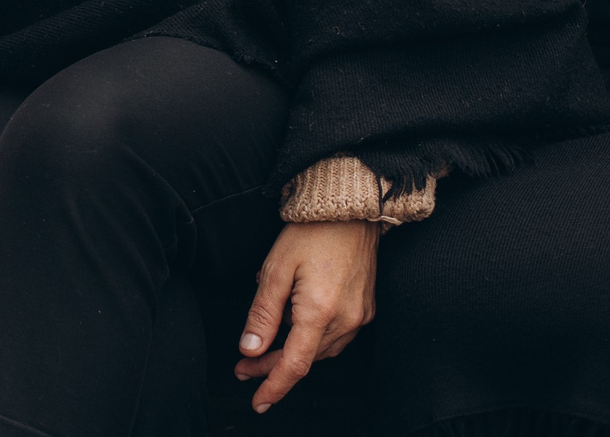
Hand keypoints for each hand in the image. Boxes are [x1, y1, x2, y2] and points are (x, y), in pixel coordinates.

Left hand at [233, 220, 378, 413]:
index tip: (257, 401)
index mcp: (320, 312)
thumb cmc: (311, 231)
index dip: (274, 386)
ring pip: (320, 350)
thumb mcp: (276, 268)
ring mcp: (359, 316)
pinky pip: (335, 336)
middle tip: (243, 368)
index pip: (294, 365)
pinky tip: (293, 325)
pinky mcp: (365, 308)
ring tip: (263, 346)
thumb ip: (263, 313)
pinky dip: (311, 338)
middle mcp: (345, 320)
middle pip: (305, 359)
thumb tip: (250, 349)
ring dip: (292, 353)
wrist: (350, 208)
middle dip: (272, 366)